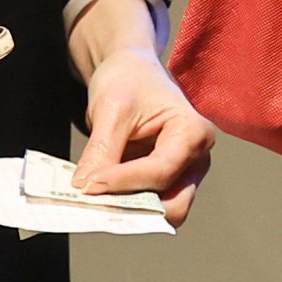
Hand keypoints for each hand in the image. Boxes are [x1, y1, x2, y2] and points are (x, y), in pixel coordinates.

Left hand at [67, 0, 213, 226]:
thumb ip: (102, 151)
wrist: (130, 71)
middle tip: (94, 203)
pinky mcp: (165, 183)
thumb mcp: (112, 109)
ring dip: (128, 210)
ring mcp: (183, 174)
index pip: (161, 171)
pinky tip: (100, 197)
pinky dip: (124, 205)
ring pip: (160, 211)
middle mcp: (196, 159)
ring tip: (94, 201)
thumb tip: (85, 188)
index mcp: (194, 132)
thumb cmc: (130, 80)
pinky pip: (147, 205)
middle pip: (172, 203)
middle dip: (134, 208)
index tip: (88, 186)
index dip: (123, 182)